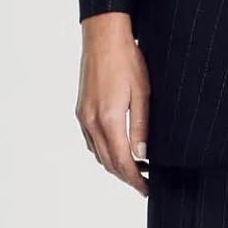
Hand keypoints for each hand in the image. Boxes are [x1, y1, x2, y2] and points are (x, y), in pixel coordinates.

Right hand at [76, 12, 151, 196]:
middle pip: (108, 162)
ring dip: (114, 166)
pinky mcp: (81, 110)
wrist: (103, 38)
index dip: (135, 179)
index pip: (122, 162)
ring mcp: (83, 117)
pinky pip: (90, 141)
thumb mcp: (143, 94)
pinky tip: (117, 151)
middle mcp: (91, 122)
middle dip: (126, 177)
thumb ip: (142, 128)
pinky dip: (103, 152)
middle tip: (144, 184)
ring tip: (134, 170)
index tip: (146, 189)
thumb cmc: (127, 60)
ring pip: (97, 154)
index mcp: (109, 119)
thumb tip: (143, 156)